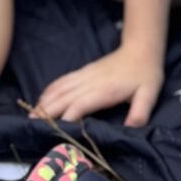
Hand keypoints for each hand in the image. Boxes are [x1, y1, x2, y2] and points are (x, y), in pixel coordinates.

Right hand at [34, 45, 163, 128]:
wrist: (140, 49)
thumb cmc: (145, 74)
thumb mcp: (149, 94)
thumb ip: (140, 112)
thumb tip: (130, 129)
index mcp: (104, 90)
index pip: (80, 105)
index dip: (67, 117)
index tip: (55, 130)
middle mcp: (90, 82)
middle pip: (63, 97)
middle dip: (47, 111)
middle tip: (31, 124)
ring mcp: (84, 75)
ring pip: (60, 89)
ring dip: (44, 101)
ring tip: (31, 115)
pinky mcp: (83, 72)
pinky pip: (62, 81)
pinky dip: (50, 90)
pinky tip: (42, 98)